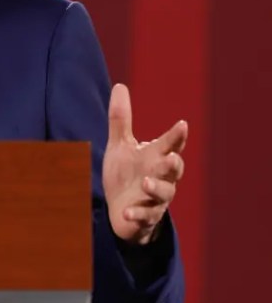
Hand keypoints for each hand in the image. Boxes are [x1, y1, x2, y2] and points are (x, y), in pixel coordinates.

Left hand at [103, 84, 186, 244]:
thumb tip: (120, 85)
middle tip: (170, 157)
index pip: (170, 144)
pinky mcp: (145, 217)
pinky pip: (144, 217)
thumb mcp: (120, 145)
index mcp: (156, 157)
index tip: (182, 125)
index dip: (177, 136)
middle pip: (174, 170)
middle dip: (172, 164)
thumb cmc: (126, 174)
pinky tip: (126, 212)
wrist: (121, 209)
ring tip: (145, 182)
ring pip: (163, 193)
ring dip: (156, 188)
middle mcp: (160, 177)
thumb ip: (121, 119)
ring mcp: (154, 199)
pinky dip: (137, 215)